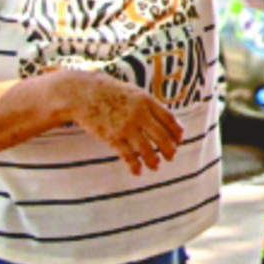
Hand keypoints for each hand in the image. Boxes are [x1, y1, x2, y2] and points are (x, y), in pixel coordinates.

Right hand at [56, 70, 183, 174]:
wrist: (83, 93)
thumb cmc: (110, 92)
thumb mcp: (134, 92)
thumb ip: (149, 105)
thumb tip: (166, 121)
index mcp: (146, 100)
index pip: (169, 119)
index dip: (177, 131)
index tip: (180, 140)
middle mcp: (139, 114)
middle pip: (162, 136)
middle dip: (169, 149)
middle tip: (172, 156)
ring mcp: (125, 127)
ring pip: (147, 150)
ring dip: (154, 161)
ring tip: (156, 166)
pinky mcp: (112, 138)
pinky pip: (128, 156)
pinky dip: (135, 166)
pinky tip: (138, 171)